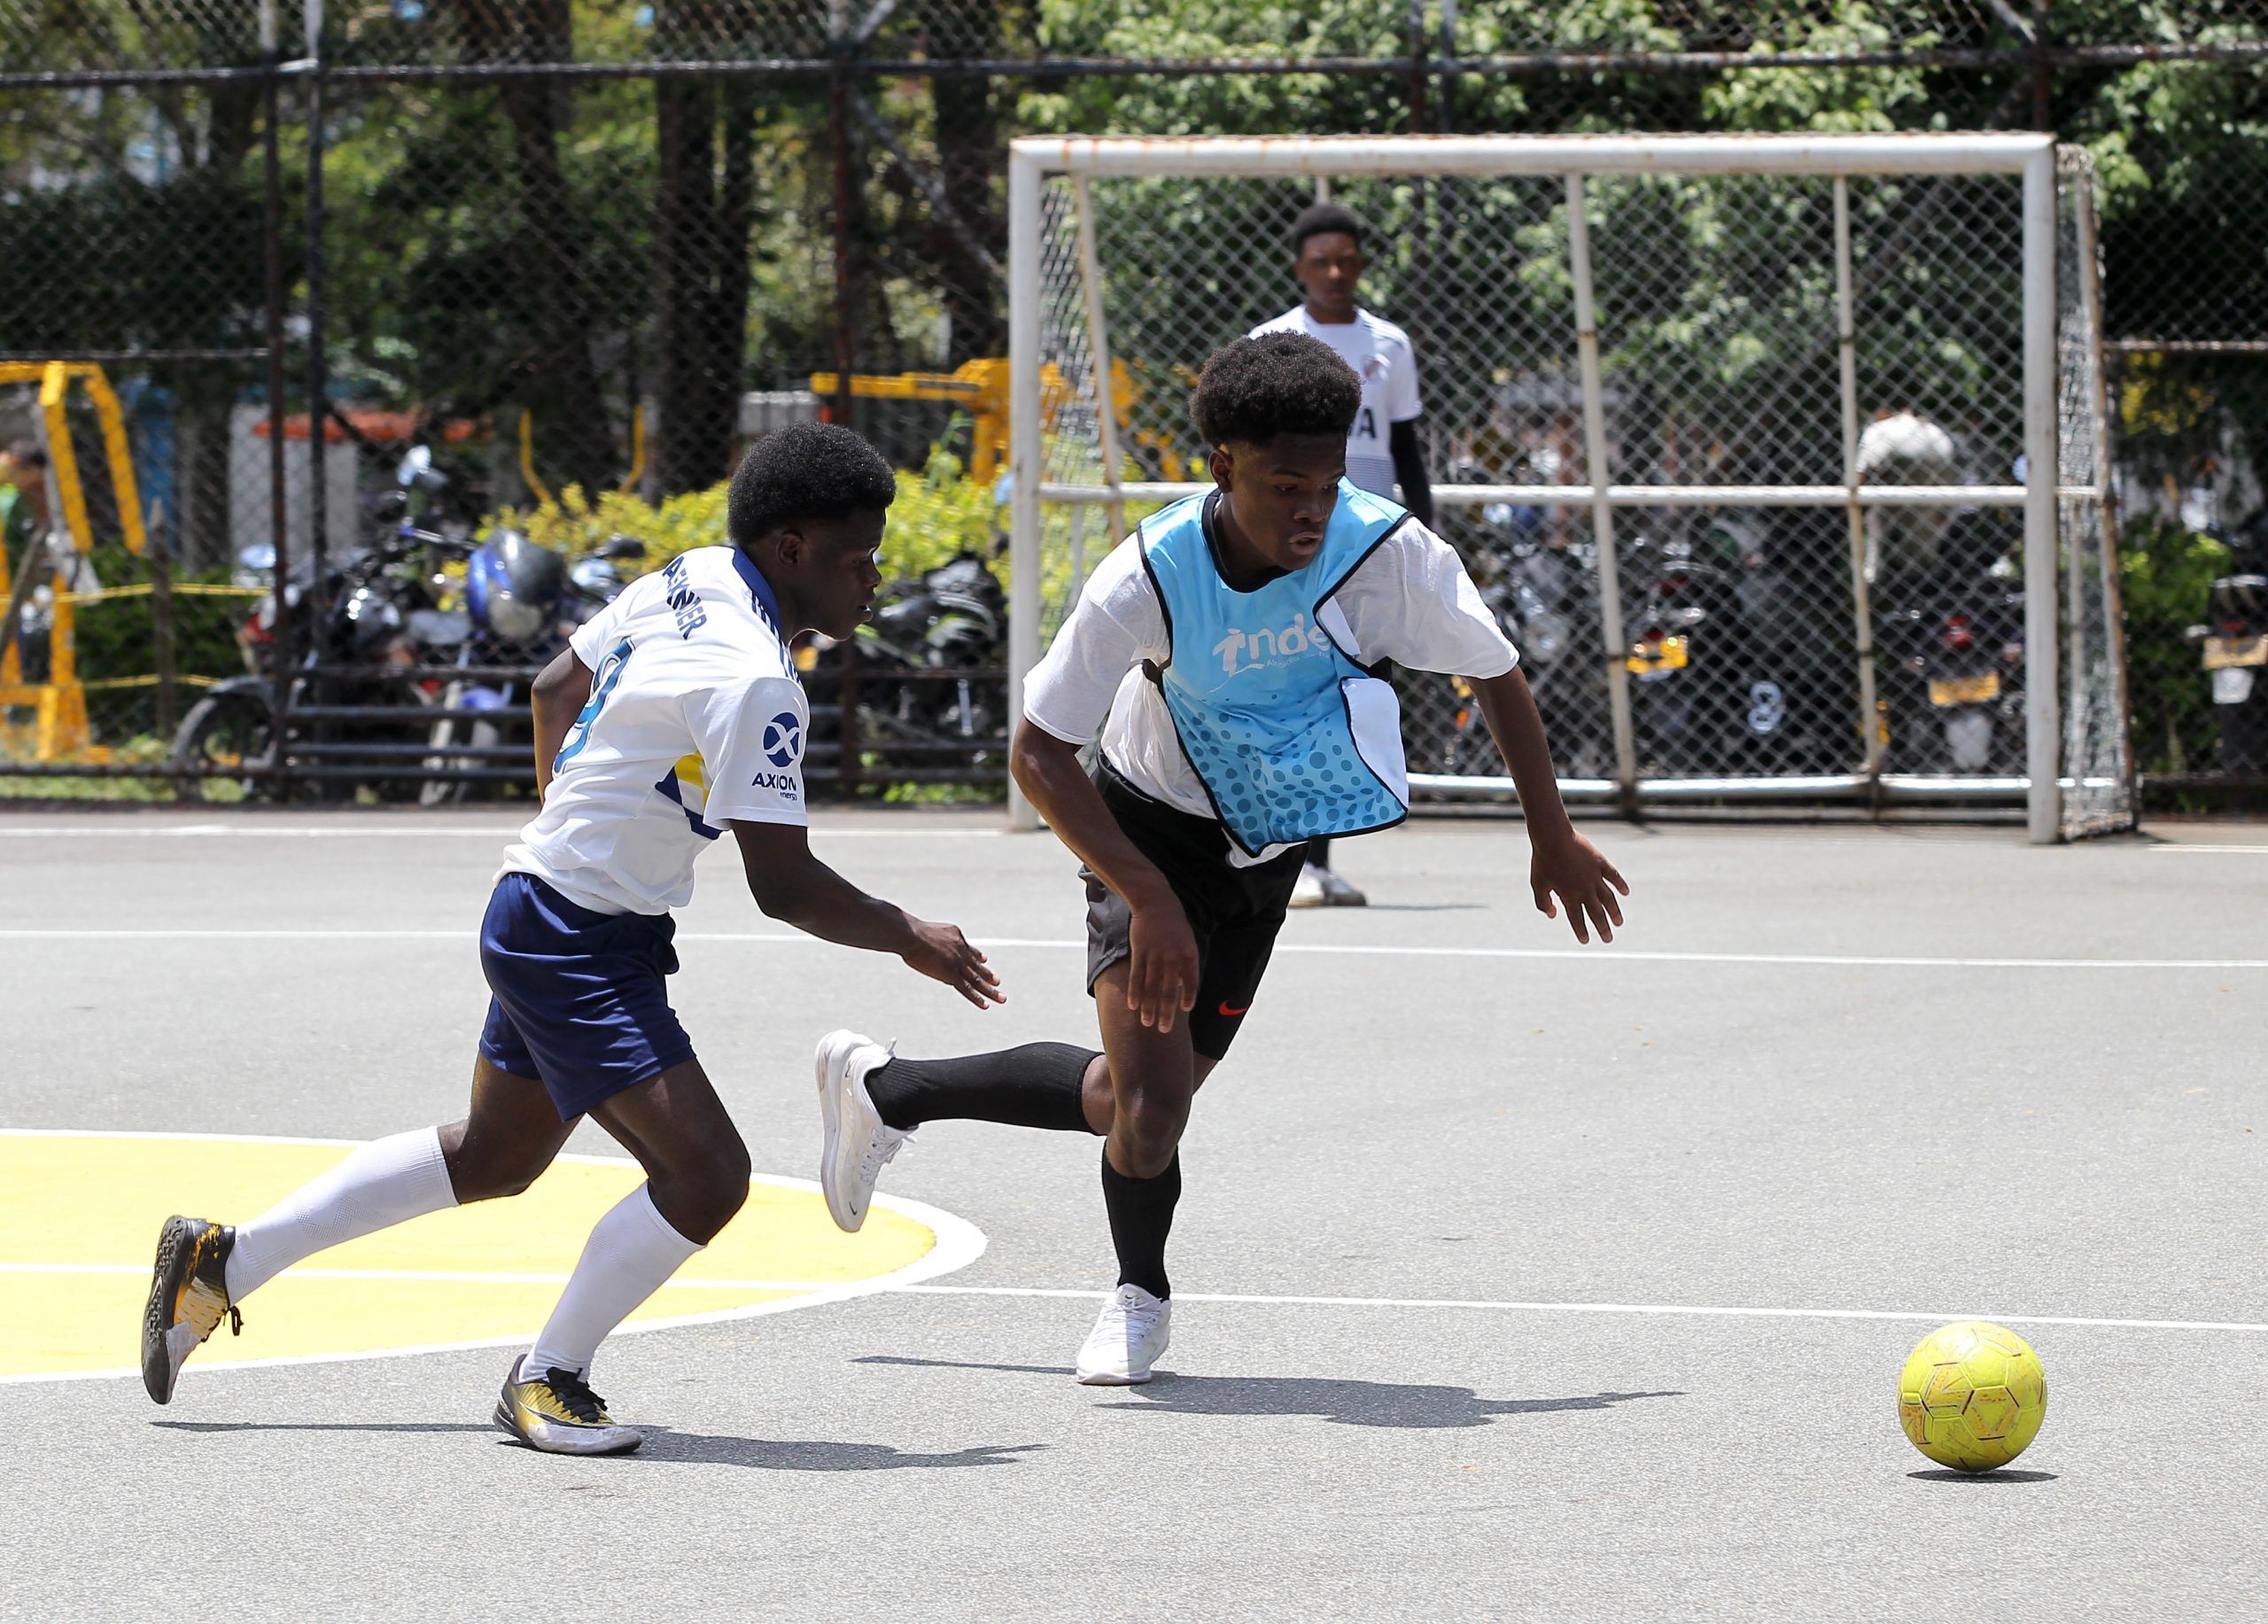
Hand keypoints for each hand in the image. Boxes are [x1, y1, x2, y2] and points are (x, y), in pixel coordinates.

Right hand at [902, 919, 1004, 1008]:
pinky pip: (967, 988)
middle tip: (998, 982)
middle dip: (988, 975)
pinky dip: (977, 998)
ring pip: (976, 980)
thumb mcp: (928, 931)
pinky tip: (985, 1005)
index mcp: (956, 936)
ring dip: (990, 990)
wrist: (911, 935)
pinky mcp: (951, 974)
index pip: (968, 950)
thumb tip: (926, 942)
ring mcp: (957, 962)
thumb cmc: (911, 932)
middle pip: (977, 966)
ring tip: (1002, 998)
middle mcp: (961, 949)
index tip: (984, 960)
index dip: (977, 956)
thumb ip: (934, 938)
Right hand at [1126, 897, 1199, 1033]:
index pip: (1191, 984)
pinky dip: (1134, 994)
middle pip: (1170, 992)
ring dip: (1149, 1008)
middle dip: (1167, 1013)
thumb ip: (1185, 963)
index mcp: (1189, 955)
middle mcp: (1173, 959)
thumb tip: (1179, 986)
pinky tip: (1133, 1006)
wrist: (1156, 902)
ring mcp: (1155, 956)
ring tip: (1147, 1023)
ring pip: (1151, 989)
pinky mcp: (1139, 953)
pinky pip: (1136, 978)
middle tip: (1164, 1030)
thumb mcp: (1187, 940)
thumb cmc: (1173, 923)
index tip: (1183, 1011)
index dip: (1187, 999)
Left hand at [1530, 828, 1628, 943]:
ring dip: (1614, 911)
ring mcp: (1594, 876)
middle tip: (1608, 939)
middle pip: (1596, 913)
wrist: (1553, 837)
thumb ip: (1543, 902)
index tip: (1586, 940)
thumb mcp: (1537, 884)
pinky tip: (1625, 892)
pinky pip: (1613, 876)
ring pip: (1608, 898)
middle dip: (1602, 928)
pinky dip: (1620, 884)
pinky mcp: (1600, 863)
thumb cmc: (1543, 861)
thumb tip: (1553, 915)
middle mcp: (1584, 889)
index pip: (1577, 919)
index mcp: (1569, 896)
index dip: (1581, 931)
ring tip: (1619, 922)